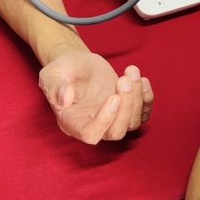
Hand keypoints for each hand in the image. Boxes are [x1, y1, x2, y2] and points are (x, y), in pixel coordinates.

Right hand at [38, 51, 152, 144]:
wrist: (77, 65)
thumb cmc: (62, 71)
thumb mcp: (52, 74)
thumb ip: (55, 87)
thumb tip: (65, 98)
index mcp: (73, 122)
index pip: (91, 134)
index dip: (105, 120)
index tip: (113, 97)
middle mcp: (94, 125)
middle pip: (116, 132)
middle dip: (126, 106)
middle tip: (123, 80)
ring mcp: (112, 119)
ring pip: (132, 123)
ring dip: (137, 98)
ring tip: (131, 71)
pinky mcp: (125, 109)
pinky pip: (143, 114)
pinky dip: (147, 99)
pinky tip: (142, 79)